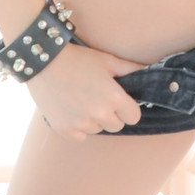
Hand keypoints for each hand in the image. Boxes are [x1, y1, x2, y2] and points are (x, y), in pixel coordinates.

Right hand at [26, 41, 143, 141]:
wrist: (44, 61)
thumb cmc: (78, 59)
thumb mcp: (108, 60)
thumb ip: (131, 69)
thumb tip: (150, 72)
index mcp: (114, 98)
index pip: (134, 117)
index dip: (128, 108)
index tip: (119, 100)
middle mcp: (100, 114)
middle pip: (116, 126)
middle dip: (111, 115)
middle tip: (98, 98)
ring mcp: (81, 123)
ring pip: (97, 130)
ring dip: (93, 120)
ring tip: (81, 100)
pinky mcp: (64, 129)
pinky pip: (80, 136)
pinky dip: (77, 127)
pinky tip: (71, 110)